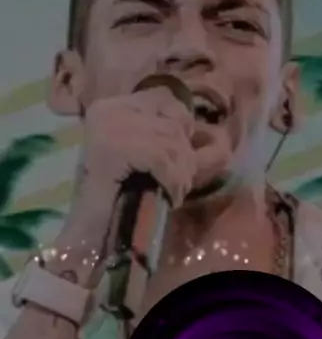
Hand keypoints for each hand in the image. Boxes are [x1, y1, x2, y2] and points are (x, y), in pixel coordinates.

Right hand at [62, 83, 227, 246]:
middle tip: (175, 184)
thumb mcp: (148, 162)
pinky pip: (162, 157)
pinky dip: (172, 180)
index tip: (177, 162)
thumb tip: (217, 140)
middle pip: (174, 122)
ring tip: (172, 193)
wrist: (86, 237)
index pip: (165, 101)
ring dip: (180, 173)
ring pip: (172, 140)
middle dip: (184, 157)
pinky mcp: (114, 147)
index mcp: (112, 107)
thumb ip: (172, 142)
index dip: (182, 131)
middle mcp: (109, 110)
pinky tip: (168, 197)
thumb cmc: (118, 202)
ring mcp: (109, 127)